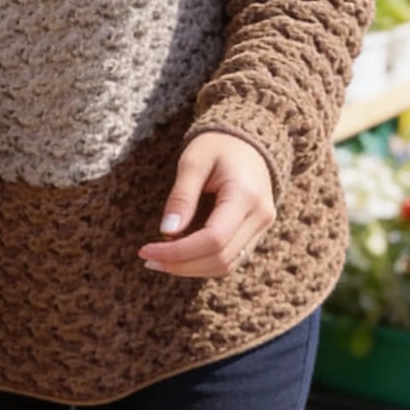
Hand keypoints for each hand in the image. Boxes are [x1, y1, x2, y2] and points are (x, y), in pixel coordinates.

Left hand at [138, 132, 276, 277]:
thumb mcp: (193, 161)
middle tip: (148, 259)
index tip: (147, 251)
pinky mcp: (255, 233)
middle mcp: (260, 216)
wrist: (249, 141)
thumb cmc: (218, 146)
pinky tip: (179, 255)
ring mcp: (262, 227)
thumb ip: (181, 196)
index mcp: (246, 195)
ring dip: (191, 268)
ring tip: (160, 259)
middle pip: (220, 259)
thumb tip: (167, 231)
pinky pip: (230, 259)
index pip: (213, 239)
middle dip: (181, 265)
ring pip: (226, 266)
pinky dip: (203, 262)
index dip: (178, 252)